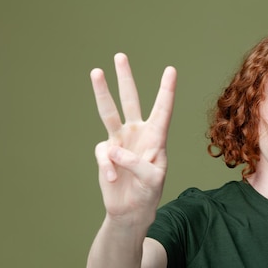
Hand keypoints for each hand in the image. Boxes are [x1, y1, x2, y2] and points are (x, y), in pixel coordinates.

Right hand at [90, 53, 176, 224]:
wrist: (131, 211)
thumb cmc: (148, 194)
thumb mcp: (152, 180)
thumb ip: (137, 164)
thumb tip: (113, 149)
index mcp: (157, 138)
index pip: (163, 110)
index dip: (166, 90)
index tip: (171, 70)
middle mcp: (138, 134)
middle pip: (131, 101)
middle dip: (126, 79)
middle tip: (120, 56)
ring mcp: (120, 141)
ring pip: (109, 112)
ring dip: (102, 92)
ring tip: (96, 71)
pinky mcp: (106, 153)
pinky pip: (103, 155)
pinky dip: (107, 167)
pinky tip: (113, 180)